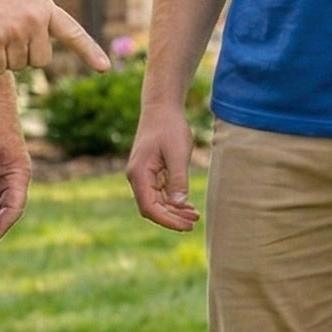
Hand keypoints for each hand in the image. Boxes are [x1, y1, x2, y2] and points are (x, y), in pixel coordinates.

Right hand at [0, 0, 107, 75]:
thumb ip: (36, 20)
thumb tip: (40, 56)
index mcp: (45, 8)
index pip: (73, 33)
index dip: (89, 52)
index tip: (104, 68)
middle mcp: (35, 19)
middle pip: (39, 62)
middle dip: (22, 56)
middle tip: (4, 32)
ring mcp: (15, 28)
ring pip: (17, 67)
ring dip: (2, 57)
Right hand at [127, 101, 198, 230]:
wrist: (162, 107)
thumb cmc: (170, 126)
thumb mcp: (178, 153)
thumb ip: (178, 179)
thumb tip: (179, 204)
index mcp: (139, 174)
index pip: (149, 207)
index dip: (167, 220)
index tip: (186, 225)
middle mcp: (137, 177)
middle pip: (152, 208)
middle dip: (172, 217)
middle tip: (193, 222)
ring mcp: (143, 175)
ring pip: (157, 202)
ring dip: (174, 210)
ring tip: (194, 216)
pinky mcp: (151, 172)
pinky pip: (160, 193)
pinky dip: (173, 200)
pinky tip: (188, 205)